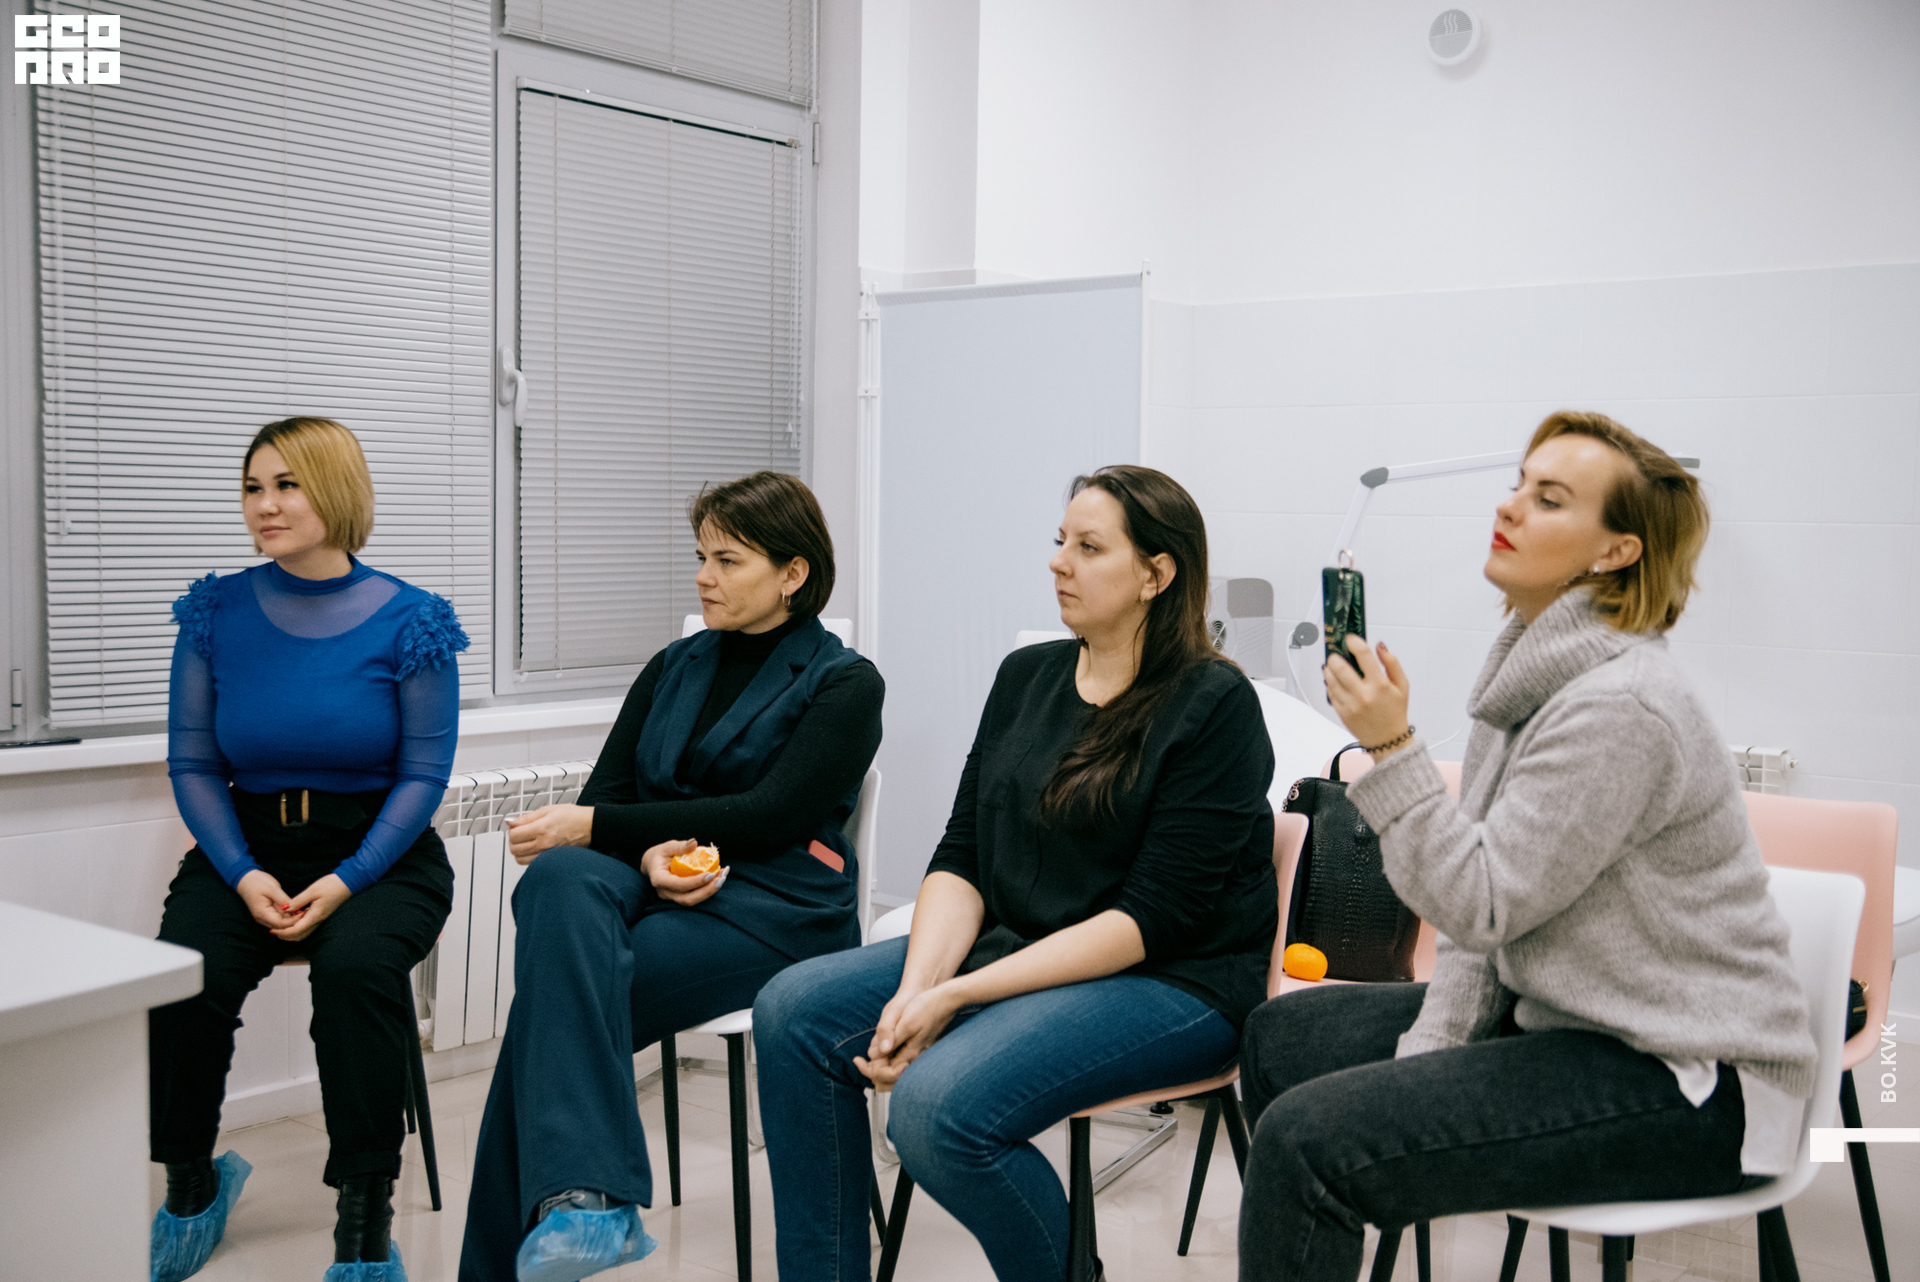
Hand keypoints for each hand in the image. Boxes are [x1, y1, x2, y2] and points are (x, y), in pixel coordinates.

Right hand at [236, 869, 298, 930]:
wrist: (245, 878)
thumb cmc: (257, 882)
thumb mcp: (272, 889)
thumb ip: (283, 900)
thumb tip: (294, 909)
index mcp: (262, 913)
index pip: (281, 924)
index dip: (294, 921)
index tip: (304, 913)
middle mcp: (262, 918)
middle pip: (281, 926)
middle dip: (294, 921)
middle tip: (307, 912)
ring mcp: (264, 916)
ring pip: (281, 922)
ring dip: (292, 918)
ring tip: (304, 911)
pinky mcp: (267, 913)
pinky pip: (279, 917)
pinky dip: (287, 915)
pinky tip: (297, 909)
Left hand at [271, 873, 351, 942]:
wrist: (347, 883)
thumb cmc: (331, 885)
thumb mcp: (312, 891)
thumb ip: (298, 901)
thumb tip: (285, 909)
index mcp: (314, 916)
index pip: (296, 930)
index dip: (283, 932)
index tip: (272, 930)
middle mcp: (317, 920)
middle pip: (300, 935)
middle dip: (286, 936)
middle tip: (273, 931)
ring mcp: (320, 918)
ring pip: (304, 933)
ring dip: (291, 933)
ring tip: (280, 928)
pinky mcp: (321, 915)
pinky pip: (308, 926)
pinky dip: (297, 928)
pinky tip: (292, 921)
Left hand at [506, 803, 593, 863]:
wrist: (590, 827)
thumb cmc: (573, 817)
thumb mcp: (549, 810)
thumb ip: (528, 817)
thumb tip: (511, 822)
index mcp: (542, 829)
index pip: (514, 835)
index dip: (512, 830)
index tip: (516, 826)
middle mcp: (544, 844)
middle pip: (514, 849)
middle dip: (513, 841)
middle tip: (519, 833)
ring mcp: (548, 854)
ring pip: (520, 859)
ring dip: (519, 850)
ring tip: (526, 842)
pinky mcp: (551, 860)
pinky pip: (530, 864)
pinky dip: (527, 857)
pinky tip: (533, 848)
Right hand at [640, 838, 727, 906]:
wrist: (653, 865)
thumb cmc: (660, 854)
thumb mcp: (667, 847)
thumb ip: (679, 846)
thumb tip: (693, 843)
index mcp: (659, 879)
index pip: (677, 885)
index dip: (695, 882)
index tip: (711, 874)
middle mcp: (665, 892)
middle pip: (687, 899)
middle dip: (707, 891)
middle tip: (722, 878)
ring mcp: (672, 897)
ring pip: (693, 900)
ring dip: (710, 891)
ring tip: (723, 877)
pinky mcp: (680, 896)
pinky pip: (695, 896)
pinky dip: (708, 889)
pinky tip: (719, 878)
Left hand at [854, 980, 963, 1090]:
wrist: (945, 1000)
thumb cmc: (926, 1007)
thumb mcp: (906, 1021)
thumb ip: (892, 1038)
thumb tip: (877, 1053)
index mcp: (909, 1054)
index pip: (884, 1074)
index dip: (868, 1069)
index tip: (857, 1060)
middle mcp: (914, 1059)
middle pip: (889, 1080)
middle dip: (873, 1072)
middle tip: (861, 1061)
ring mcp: (917, 1055)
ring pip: (894, 1074)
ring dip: (880, 1068)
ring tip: (869, 1057)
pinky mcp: (918, 1050)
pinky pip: (900, 1065)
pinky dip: (887, 1062)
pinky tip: (882, 1051)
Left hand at [1323, 635, 1412, 754]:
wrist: (1388, 740)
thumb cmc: (1395, 713)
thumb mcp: (1402, 686)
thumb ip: (1392, 663)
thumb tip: (1380, 646)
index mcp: (1380, 686)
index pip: (1363, 656)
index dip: (1354, 642)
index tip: (1350, 639)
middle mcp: (1363, 695)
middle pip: (1340, 667)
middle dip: (1335, 656)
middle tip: (1336, 654)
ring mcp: (1350, 705)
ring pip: (1330, 679)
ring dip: (1329, 669)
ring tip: (1334, 667)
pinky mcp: (1341, 712)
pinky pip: (1329, 693)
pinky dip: (1330, 684)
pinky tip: (1336, 682)